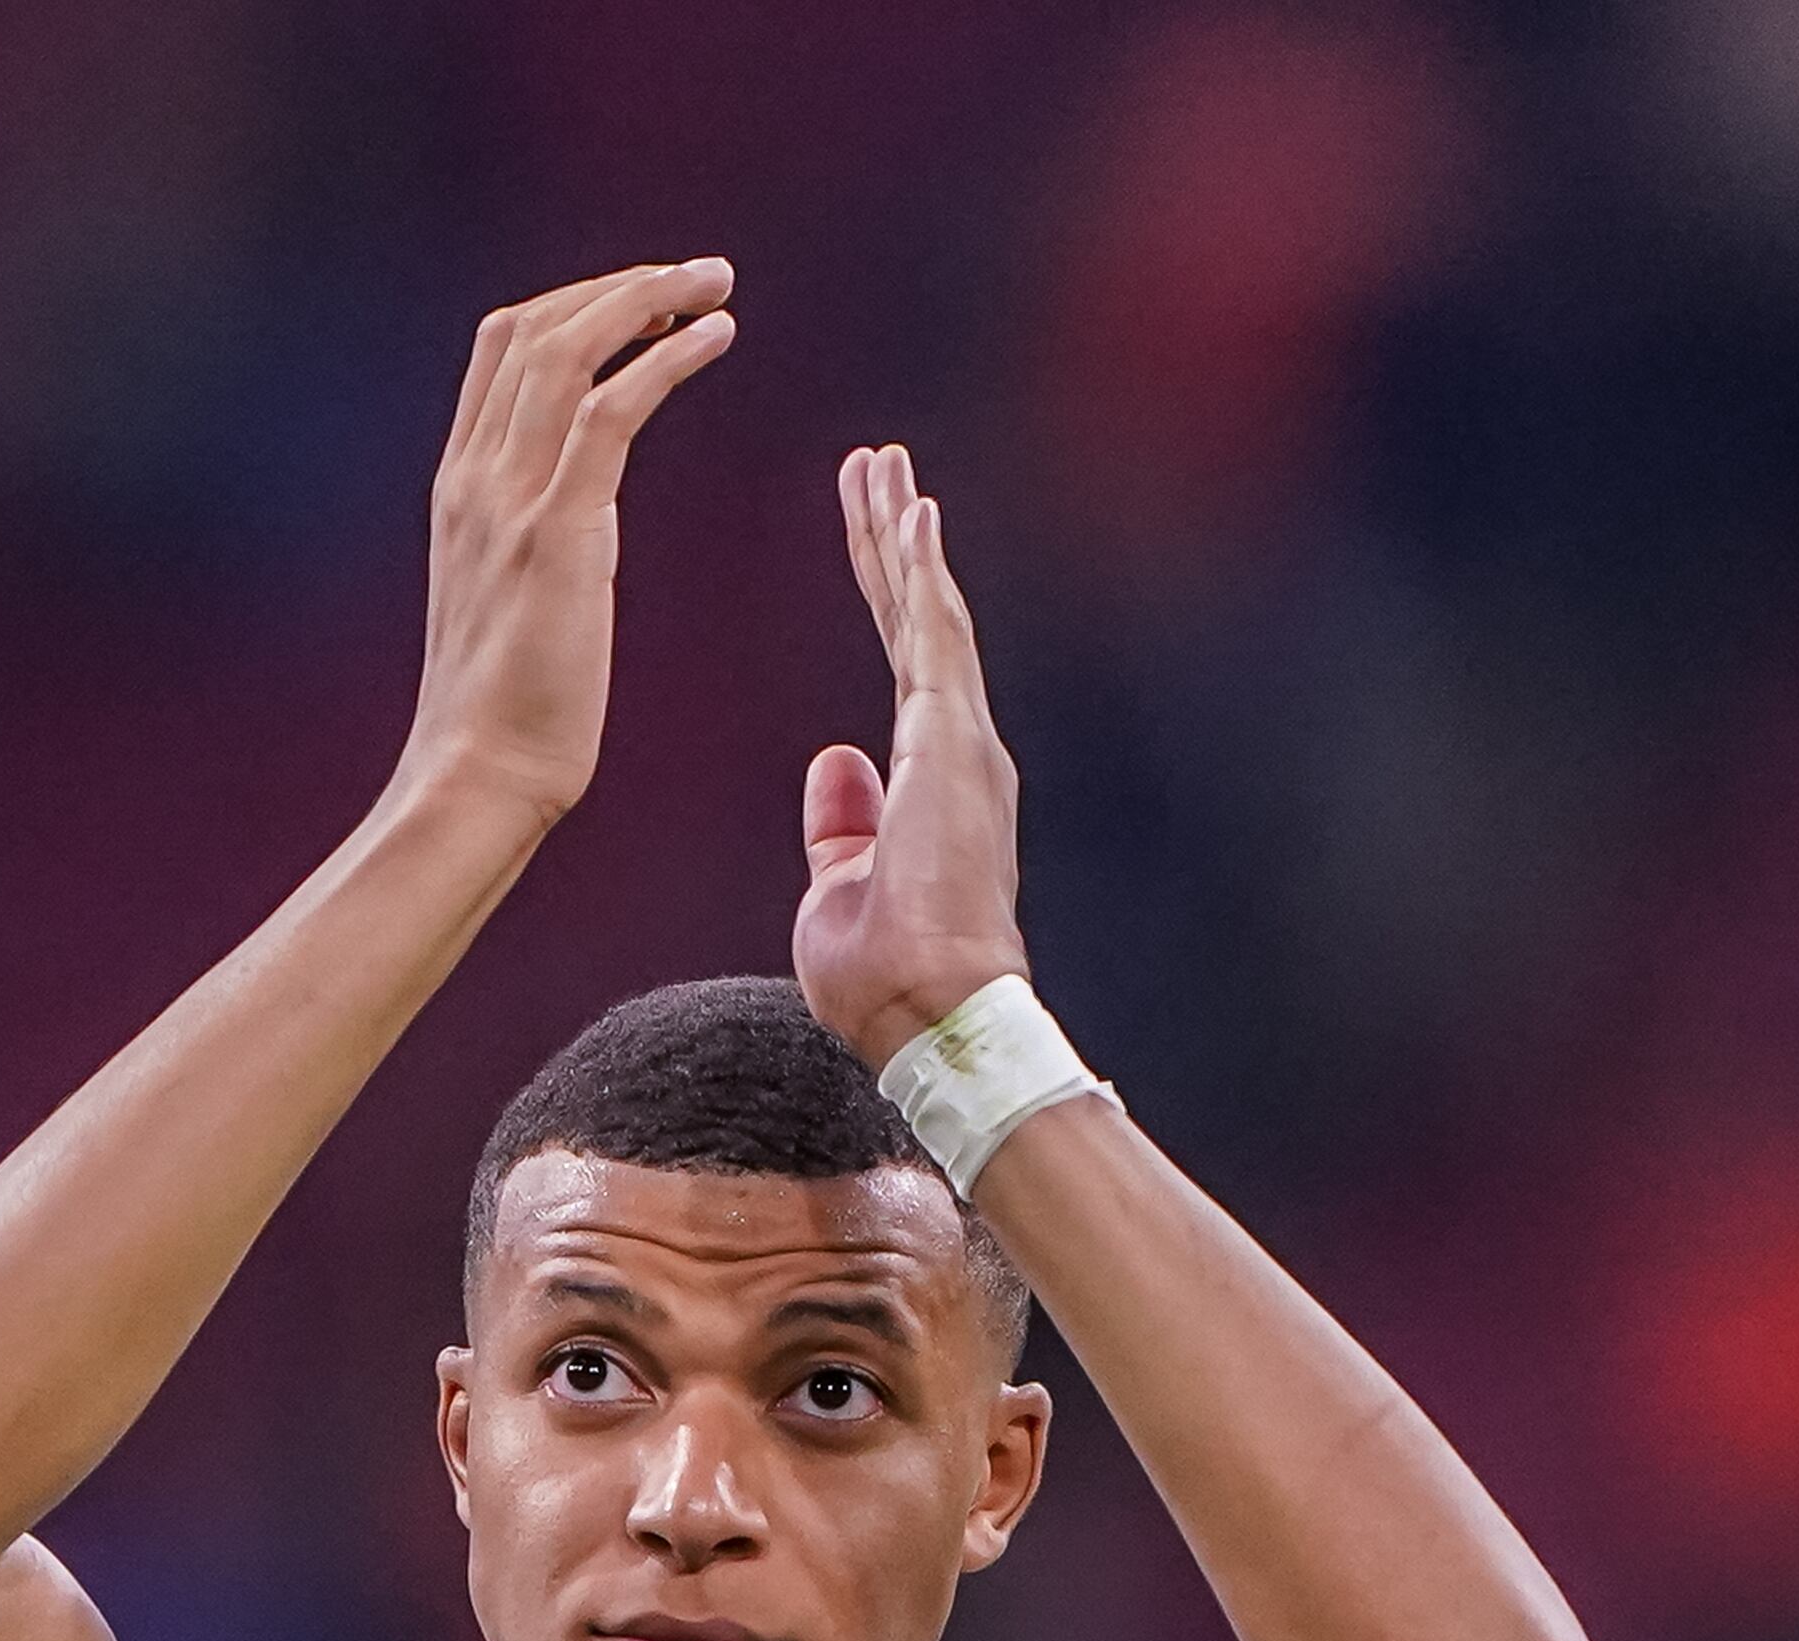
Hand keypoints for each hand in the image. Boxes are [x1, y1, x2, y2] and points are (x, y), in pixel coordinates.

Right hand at [398, 260, 737, 822]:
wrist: (477, 775)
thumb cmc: (507, 714)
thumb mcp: (512, 598)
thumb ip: (540, 535)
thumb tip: (583, 509)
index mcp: (460, 488)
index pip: (504, 351)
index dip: (576, 306)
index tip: (644, 300)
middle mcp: (473, 476)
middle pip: (534, 329)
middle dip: (619, 285)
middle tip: (698, 273)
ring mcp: (505, 498)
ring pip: (569, 350)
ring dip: (648, 300)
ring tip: (716, 286)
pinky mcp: (554, 531)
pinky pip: (611, 409)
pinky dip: (666, 358)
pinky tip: (716, 338)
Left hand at [793, 443, 1032, 1068]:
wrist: (932, 1016)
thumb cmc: (889, 981)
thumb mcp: (840, 889)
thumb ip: (843, 823)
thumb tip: (836, 761)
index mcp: (932, 781)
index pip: (903, 662)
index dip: (886, 593)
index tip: (872, 530)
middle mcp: (958, 749)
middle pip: (920, 620)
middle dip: (895, 541)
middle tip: (877, 467)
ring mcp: (961, 742)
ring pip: (928, 613)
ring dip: (903, 536)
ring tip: (883, 466)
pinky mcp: (951, 742)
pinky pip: (932, 637)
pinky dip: (920, 571)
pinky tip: (910, 514)